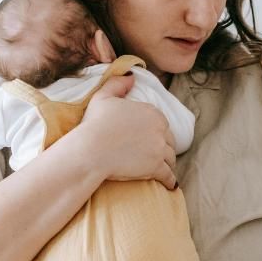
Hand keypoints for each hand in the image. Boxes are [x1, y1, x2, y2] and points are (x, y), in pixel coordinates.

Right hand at [78, 74, 177, 188]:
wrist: (90, 149)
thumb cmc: (94, 124)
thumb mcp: (103, 97)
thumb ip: (118, 84)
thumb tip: (131, 76)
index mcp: (151, 112)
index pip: (162, 124)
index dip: (157, 133)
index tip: (152, 140)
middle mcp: (160, 129)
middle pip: (169, 141)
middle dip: (164, 148)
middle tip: (159, 157)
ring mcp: (159, 148)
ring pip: (170, 158)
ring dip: (168, 164)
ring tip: (164, 170)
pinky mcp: (157, 167)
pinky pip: (169, 176)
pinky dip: (170, 181)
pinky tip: (170, 185)